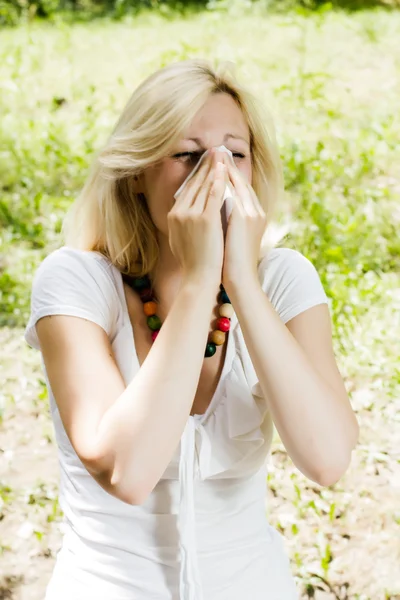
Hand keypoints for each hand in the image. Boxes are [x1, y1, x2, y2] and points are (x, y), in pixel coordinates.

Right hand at [168, 148, 226, 286]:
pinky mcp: (204, 219)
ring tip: (221, 153)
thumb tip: (185, 215)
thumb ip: (183, 225)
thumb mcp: (181, 240)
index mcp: (173, 216)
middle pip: (194, 183)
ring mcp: (190, 215)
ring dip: (213, 167)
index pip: (187, 189)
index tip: (206, 163)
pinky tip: (225, 169)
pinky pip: (213, 193)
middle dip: (205, 165)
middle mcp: (178, 212)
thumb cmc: (195, 263)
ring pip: (204, 185)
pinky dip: (219, 179)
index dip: (198, 174)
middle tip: (215, 150)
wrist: (199, 277)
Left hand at [221, 157, 266, 292]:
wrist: (239, 278)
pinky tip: (213, 172)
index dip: (230, 175)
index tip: (219, 163)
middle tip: (217, 150)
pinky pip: (233, 192)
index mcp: (255, 216)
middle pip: (241, 181)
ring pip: (238, 183)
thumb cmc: (232, 262)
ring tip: (216, 154)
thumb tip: (214, 212)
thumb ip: (227, 222)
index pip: (242, 189)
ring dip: (226, 168)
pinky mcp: (244, 217)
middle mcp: (256, 211)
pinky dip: (224, 181)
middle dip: (228, 166)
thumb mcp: (231, 237)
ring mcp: (252, 213)